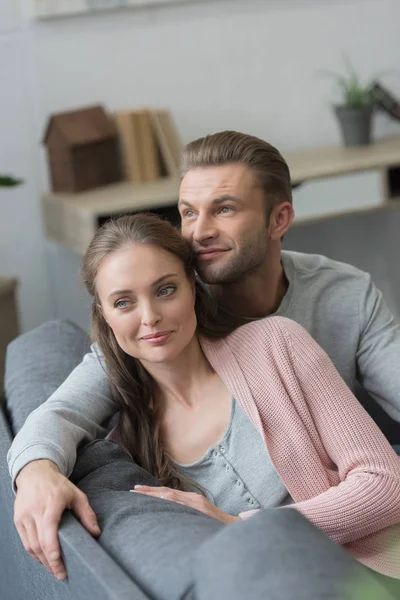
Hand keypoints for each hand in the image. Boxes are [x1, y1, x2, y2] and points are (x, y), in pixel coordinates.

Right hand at [14, 459, 100, 579]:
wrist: (35, 473)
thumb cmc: (58, 485)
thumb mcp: (77, 495)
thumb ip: (87, 514)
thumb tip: (96, 533)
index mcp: (51, 503)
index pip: (49, 531)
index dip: (53, 551)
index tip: (60, 565)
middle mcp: (35, 510)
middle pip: (39, 543)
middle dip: (50, 563)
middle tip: (62, 574)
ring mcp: (24, 516)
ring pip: (31, 546)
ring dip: (42, 561)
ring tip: (55, 569)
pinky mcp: (18, 520)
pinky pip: (25, 543)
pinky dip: (35, 554)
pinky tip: (44, 559)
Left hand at [131, 485, 239, 524]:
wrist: (237, 530)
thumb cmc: (218, 527)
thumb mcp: (200, 518)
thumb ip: (188, 514)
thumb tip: (173, 515)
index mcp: (192, 500)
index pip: (168, 493)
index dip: (153, 492)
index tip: (138, 491)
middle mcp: (193, 499)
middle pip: (166, 492)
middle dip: (148, 492)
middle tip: (132, 491)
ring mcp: (197, 504)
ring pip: (171, 496)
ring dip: (153, 494)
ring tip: (138, 494)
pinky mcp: (201, 509)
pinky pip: (181, 504)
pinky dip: (168, 501)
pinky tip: (158, 500)